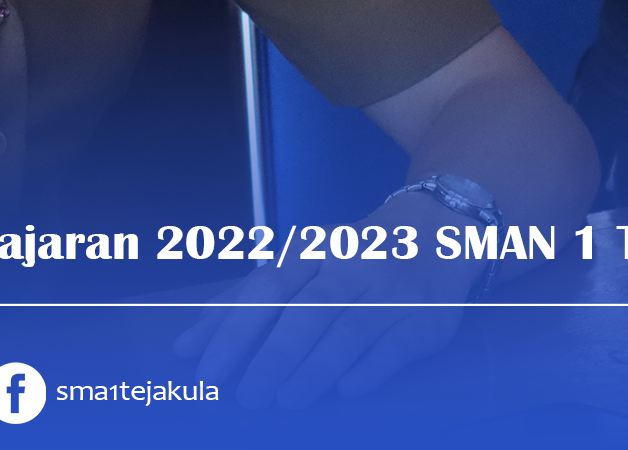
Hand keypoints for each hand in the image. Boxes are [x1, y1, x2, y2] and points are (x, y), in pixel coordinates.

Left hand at [173, 196, 475, 406]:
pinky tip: (347, 389)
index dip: (232, 328)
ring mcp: (389, 290)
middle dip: (272, 355)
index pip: (265, 288)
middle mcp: (350, 265)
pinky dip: (371, 367)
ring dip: (315, 366)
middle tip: (245, 395)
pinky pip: (396, 343)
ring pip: (348, 328)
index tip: (205, 368)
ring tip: (286, 399)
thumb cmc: (352, 255)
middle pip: (305, 311)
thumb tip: (190, 342)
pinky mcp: (425, 317)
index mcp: (312, 249)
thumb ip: (245, 298)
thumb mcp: (298, 262)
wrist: (438, 228)